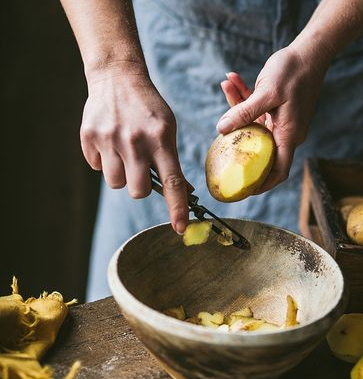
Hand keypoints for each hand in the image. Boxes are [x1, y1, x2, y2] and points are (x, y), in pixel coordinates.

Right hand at [81, 65, 189, 233]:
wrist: (117, 77)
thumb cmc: (149, 109)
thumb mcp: (168, 129)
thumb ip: (172, 161)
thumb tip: (184, 194)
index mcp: (161, 139)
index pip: (171, 181)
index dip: (177, 208)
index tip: (180, 228)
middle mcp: (135, 141)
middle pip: (138, 191)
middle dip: (140, 187)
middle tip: (141, 170)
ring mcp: (110, 138)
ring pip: (116, 182)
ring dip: (121, 174)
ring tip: (124, 152)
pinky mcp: (89, 136)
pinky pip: (96, 167)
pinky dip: (103, 160)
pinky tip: (109, 141)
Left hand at [216, 46, 328, 193]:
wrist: (310, 52)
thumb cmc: (293, 72)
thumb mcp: (266, 92)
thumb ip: (243, 112)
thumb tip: (221, 129)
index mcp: (289, 135)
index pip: (278, 171)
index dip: (262, 184)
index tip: (244, 190)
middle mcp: (287, 132)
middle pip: (259, 147)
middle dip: (238, 138)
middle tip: (218, 137)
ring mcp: (282, 121)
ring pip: (254, 124)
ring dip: (237, 108)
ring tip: (227, 85)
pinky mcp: (277, 109)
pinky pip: (256, 110)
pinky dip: (243, 98)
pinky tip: (232, 81)